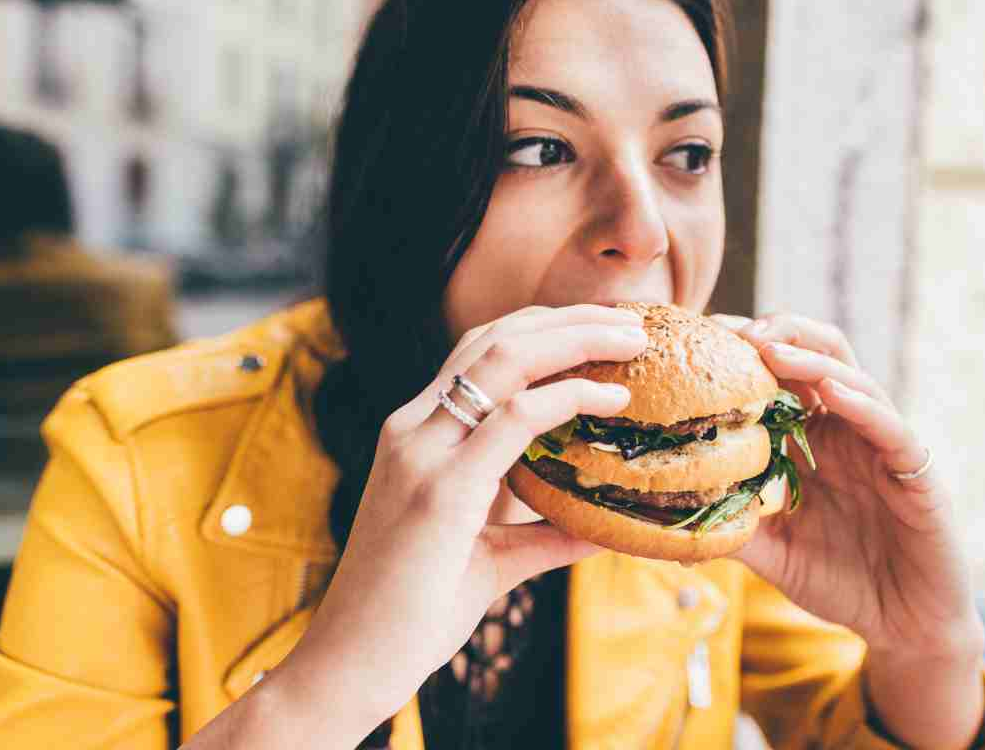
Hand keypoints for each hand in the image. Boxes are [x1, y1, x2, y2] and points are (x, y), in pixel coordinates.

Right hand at [275, 304, 647, 739]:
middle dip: (570, 319)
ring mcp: (421, 453)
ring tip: (633, 340)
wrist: (351, 664)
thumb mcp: (490, 558)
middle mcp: (413, 429)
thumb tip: (605, 528)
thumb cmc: (413, 612)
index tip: (603, 331)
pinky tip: (611, 401)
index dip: (544, 328)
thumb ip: (544, 535)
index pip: (480, 352)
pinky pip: (513, 419)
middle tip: (633, 322)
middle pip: (497, 337)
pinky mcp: (440, 490)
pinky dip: (569, 398)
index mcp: (417, 435)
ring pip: (505, 358)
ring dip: (577, 339)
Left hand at [710, 312, 984, 660]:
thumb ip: (733, 529)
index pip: (781, 379)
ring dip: (810, 360)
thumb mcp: (774, 553)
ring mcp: (883, 447)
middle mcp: (847, 433)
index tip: (703, 338)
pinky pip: (891, 429)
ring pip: (853, 380)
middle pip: (819, 357)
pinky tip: (831, 392)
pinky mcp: (916, 473)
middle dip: (779, 333)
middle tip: (735, 331)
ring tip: (770, 348)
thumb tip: (670, 518)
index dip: (747, 353)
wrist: (906, 626)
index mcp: (813, 442)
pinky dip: (862, 405)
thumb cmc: (842, 582)